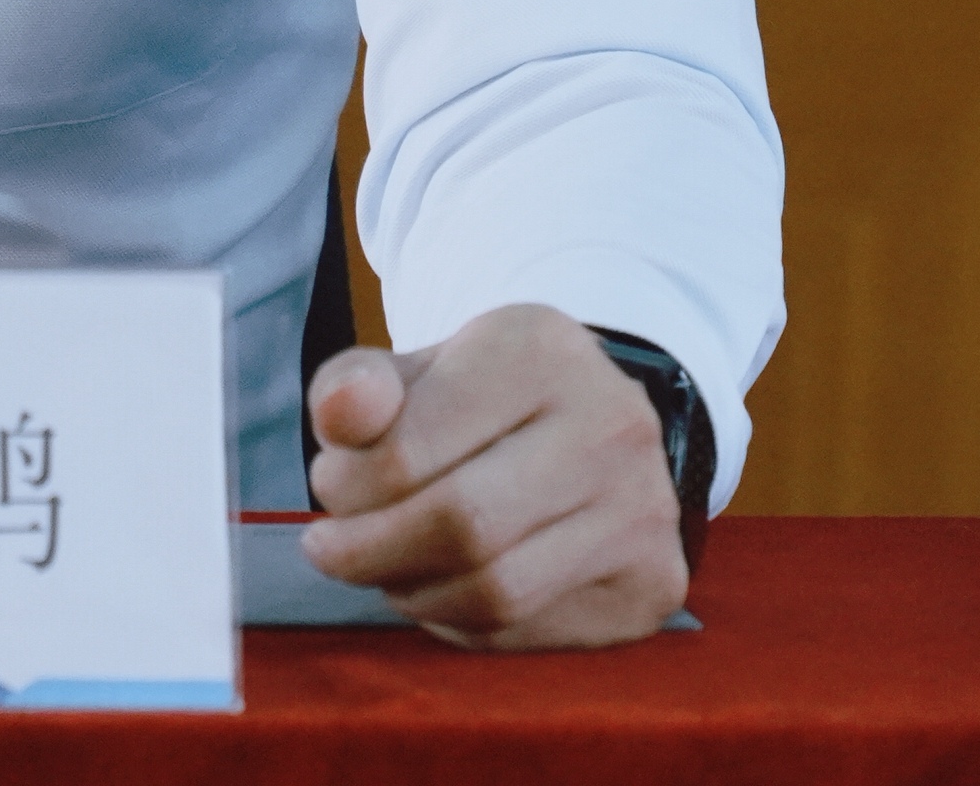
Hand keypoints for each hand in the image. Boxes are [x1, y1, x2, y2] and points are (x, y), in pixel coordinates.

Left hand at [299, 304, 687, 648]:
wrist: (590, 423)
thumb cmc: (480, 399)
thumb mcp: (413, 367)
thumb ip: (356, 386)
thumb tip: (339, 416)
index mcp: (539, 348)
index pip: (413, 446)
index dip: (348, 483)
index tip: (328, 485)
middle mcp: (609, 425)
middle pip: (461, 526)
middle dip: (371, 549)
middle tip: (332, 546)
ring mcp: (643, 511)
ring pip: (496, 592)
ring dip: (412, 592)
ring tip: (382, 564)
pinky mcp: (652, 585)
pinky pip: (528, 631)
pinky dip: (460, 620)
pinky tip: (438, 585)